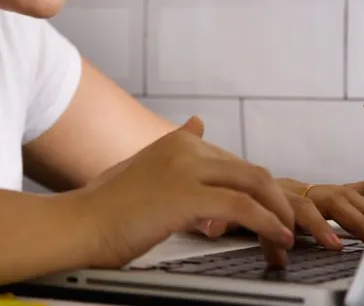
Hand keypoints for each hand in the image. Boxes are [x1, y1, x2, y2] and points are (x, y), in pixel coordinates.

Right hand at [71, 116, 296, 269]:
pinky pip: (245, 208)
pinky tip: (277, 240)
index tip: (268, 214)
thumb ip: (173, 148)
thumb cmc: (103, 209)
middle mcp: (184, 148)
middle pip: (251, 171)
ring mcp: (185, 169)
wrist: (76, 226)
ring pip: (255, 185)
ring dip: (279, 215)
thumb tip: (197, 122)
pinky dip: (268, 225)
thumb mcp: (141, 166)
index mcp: (176, 143)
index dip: (256, 192)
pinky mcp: (187, 196)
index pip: (233, 163)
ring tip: (287, 241)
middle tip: (287, 230)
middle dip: (276, 203)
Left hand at [194, 172, 363, 246]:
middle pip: (334, 202)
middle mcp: (299, 190)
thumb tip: (213, 228)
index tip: (334, 244)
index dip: (320, 225)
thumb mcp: (220, 215)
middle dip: (356, 222)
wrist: (221, 179)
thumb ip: (222, 222)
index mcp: (278, 194)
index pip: (305, 209)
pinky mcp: (322, 194)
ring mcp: (312, 190)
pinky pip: (350, 188)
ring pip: (347, 198)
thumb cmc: (226, 202)